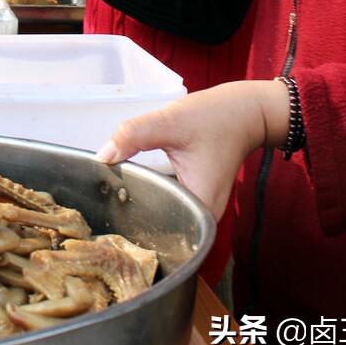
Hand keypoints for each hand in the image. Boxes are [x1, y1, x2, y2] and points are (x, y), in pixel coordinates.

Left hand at [95, 80, 289, 219]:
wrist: (246, 111)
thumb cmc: (216, 117)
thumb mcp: (170, 123)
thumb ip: (134, 136)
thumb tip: (102, 156)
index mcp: (200, 210)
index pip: (157, 233)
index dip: (128, 224)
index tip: (104, 213)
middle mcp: (204, 219)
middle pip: (158, 228)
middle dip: (130, 215)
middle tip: (100, 201)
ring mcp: (202, 211)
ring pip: (163, 216)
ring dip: (140, 204)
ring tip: (110, 193)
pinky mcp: (198, 199)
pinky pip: (169, 204)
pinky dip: (152, 194)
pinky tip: (133, 183)